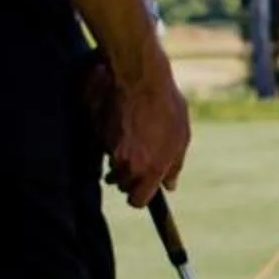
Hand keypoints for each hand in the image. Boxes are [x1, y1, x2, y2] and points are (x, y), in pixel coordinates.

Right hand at [91, 50, 189, 207]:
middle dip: (128, 176)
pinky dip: (108, 143)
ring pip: (111, 168)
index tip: (139, 191)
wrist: (139, 77)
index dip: (138, 197)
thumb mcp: (181, 135)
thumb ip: (174, 164)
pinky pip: (102, 150)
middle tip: (136, 157)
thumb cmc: (165, 104)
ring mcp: (113, 152)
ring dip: (118, 160)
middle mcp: (131, 165)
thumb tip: (169, 185)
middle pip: (123, 185)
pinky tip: (119, 126)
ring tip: (129, 138)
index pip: (138, 200)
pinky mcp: (98, 138)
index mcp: (153, 168)